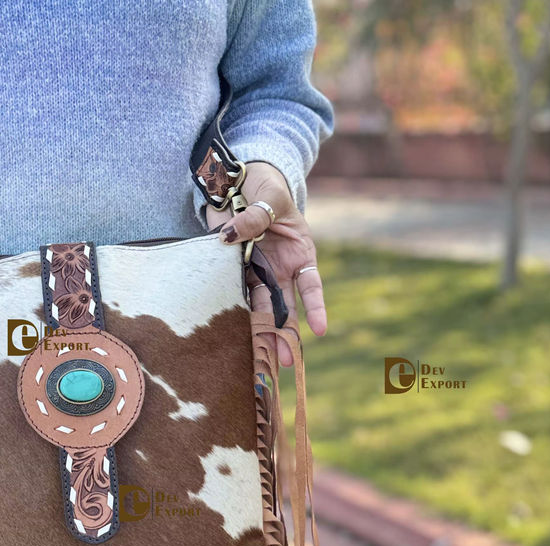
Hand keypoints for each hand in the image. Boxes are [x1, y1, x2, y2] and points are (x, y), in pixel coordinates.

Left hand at [205, 161, 326, 365]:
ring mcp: (257, 272)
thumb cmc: (264, 186)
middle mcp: (280, 268)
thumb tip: (230, 237)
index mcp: (300, 252)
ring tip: (260, 360)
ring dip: (260, 334)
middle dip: (284, 334)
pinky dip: (235, 317)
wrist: (236, 181)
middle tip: (284, 360)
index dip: (316, 308)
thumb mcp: (268, 197)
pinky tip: (234, 340)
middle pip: (285, 306)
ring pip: (261, 310)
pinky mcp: (234, 272)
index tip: (320, 330)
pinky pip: (235, 298)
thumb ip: (254, 217)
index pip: (311, 285)